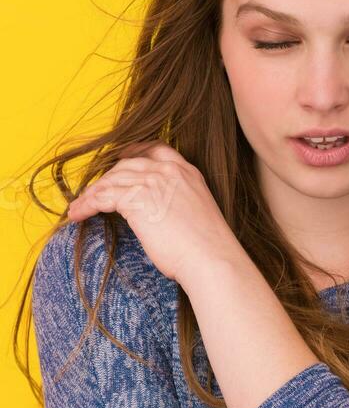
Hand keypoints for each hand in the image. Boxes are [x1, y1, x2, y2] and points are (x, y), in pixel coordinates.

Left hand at [65, 140, 233, 285]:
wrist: (211, 258)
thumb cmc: (206, 247)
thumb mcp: (195, 212)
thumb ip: (176, 201)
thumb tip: (155, 211)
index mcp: (187, 172)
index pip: (155, 149)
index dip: (134, 153)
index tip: (120, 161)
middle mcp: (169, 171)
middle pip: (127, 163)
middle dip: (108, 177)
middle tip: (94, 192)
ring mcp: (153, 182)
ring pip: (112, 180)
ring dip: (92, 194)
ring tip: (79, 207)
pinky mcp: (136, 198)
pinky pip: (102, 197)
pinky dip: (87, 205)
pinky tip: (79, 214)